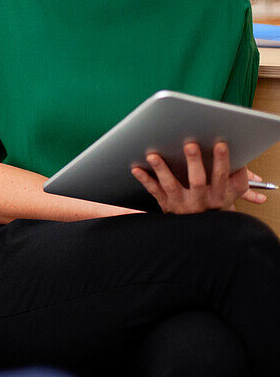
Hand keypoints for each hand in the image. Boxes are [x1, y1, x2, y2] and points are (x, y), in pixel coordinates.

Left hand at [130, 141, 263, 213]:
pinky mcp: (166, 204)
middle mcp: (200, 201)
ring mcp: (181, 204)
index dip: (222, 161)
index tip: (220, 144)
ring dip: (162, 169)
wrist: (201, 232)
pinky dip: (145, 179)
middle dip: (194, 163)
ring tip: (153, 155)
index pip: (222, 177)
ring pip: (171, 185)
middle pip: (198, 181)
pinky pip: (154, 191)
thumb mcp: (232, 193)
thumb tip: (241, 156)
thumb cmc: (216, 203)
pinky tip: (136, 168)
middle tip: (190, 145)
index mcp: (219, 196)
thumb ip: (237, 176)